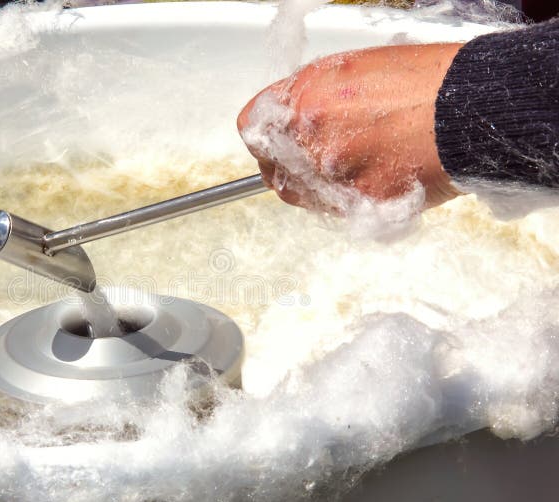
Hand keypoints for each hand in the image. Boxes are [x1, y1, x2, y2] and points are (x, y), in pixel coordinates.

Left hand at [237, 43, 462, 211]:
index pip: (251, 128)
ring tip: (343, 169)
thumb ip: (309, 96)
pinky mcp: (357, 205)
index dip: (263, 136)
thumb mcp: (350, 69)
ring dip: (310, 186)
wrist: (471, 110)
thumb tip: (288, 117)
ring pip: (296, 194)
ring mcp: (333, 176)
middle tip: (311, 158)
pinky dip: (340, 201)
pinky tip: (364, 180)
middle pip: (270, 167)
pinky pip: (331, 211)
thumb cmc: (422, 81)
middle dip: (284, 164)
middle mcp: (311, 139)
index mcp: (304, 100)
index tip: (274, 140)